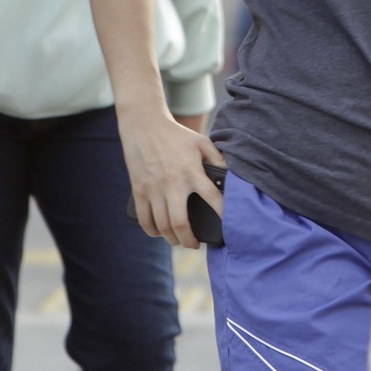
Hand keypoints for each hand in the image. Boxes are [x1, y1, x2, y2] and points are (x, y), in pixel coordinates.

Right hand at [118, 107, 225, 249]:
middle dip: (190, 241)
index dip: (223, 215)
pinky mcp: (139, 191)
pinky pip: (144, 220)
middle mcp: (172, 183)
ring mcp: (153, 189)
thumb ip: (218, 159)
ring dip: (172, 239)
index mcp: (191, 171)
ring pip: (162, 226)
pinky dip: (152, 232)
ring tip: (179, 240)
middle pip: (180, 224)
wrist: (144, 125)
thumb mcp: (201, 142)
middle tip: (195, 245)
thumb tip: (231, 177)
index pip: (212, 198)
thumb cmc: (176, 135)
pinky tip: (160, 233)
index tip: (229, 227)